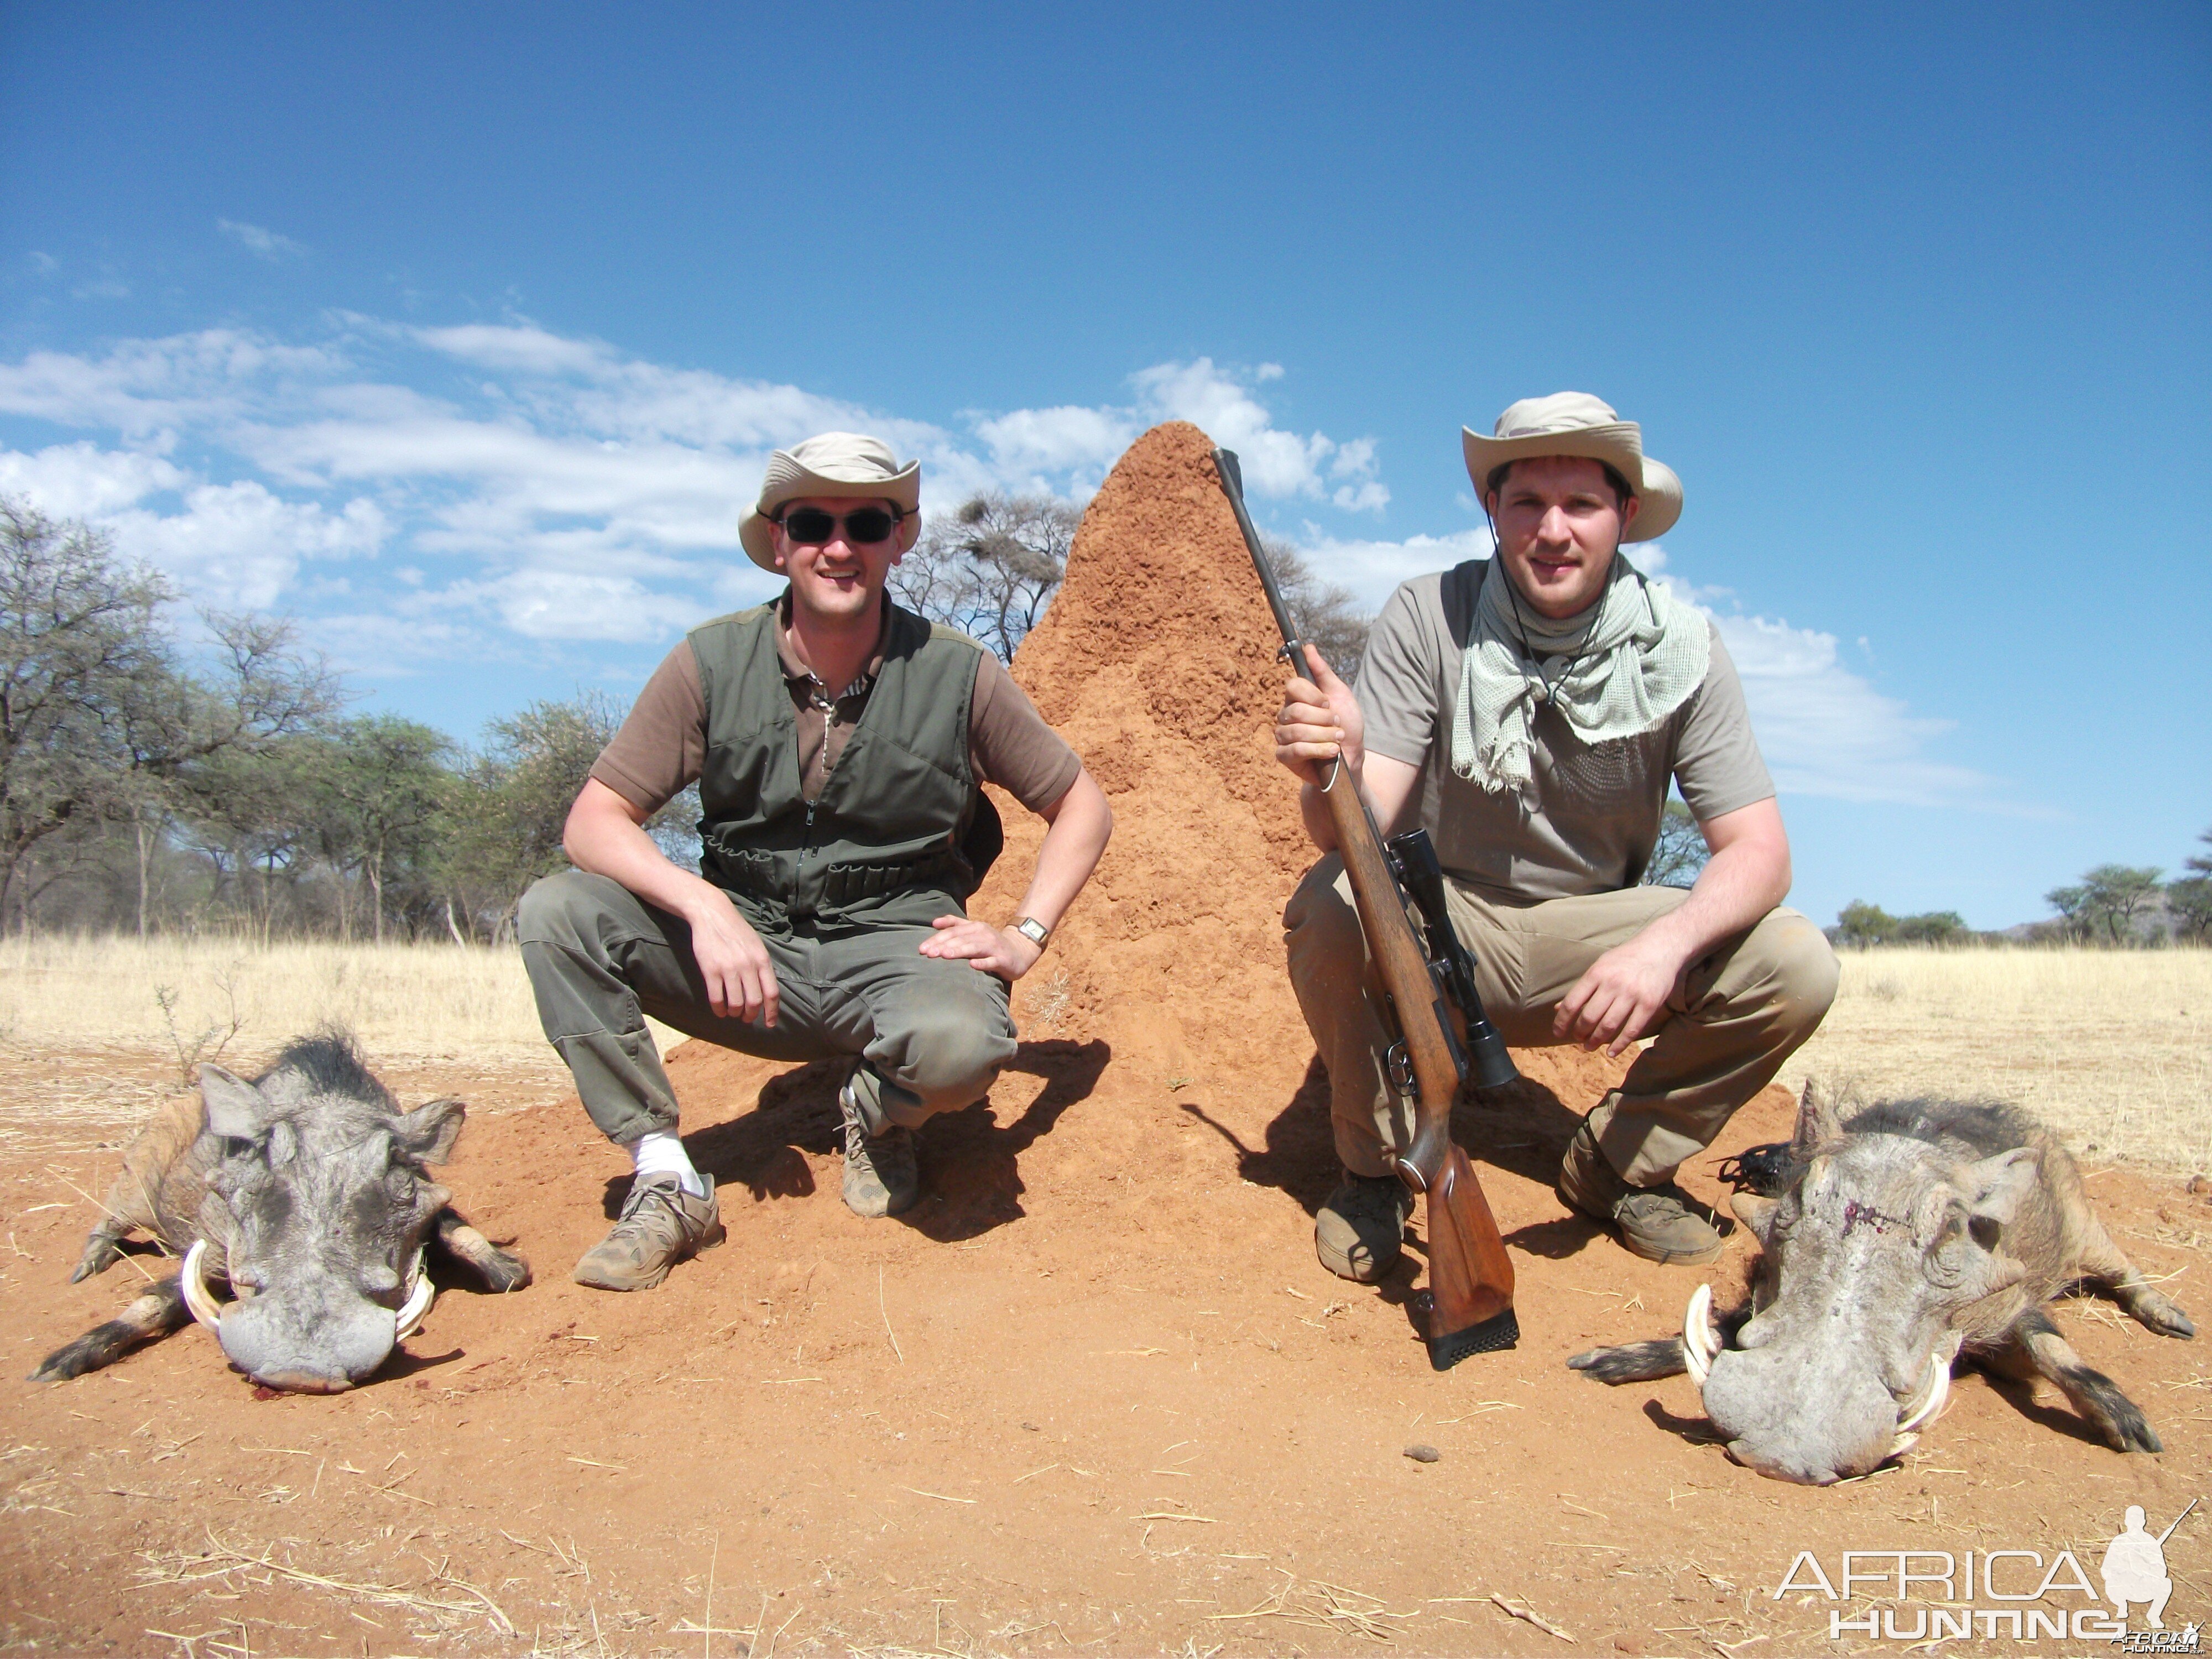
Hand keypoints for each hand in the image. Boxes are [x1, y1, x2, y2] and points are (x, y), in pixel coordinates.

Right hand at [684, 888, 778, 1025]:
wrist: (712, 914)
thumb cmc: (736, 931)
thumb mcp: (757, 945)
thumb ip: (762, 966)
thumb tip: (766, 992)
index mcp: (762, 959)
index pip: (772, 993)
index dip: (771, 1012)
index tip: (769, 1024)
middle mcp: (748, 965)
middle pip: (754, 1002)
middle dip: (751, 1015)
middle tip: (746, 1018)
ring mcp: (729, 968)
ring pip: (736, 1003)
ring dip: (734, 1013)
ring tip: (732, 1013)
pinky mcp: (711, 970)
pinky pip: (717, 999)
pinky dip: (719, 1010)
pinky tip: (719, 1011)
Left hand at [920, 914, 1043, 980]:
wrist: (1020, 951)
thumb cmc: (991, 943)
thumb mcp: (973, 930)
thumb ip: (954, 924)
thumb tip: (934, 922)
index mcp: (974, 927)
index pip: (952, 931)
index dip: (936, 939)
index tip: (922, 949)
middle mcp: (983, 934)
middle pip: (961, 939)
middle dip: (943, 945)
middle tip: (928, 953)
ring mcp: (994, 947)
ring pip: (974, 948)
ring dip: (959, 951)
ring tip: (944, 955)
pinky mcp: (1003, 960)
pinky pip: (991, 962)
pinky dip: (982, 963)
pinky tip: (972, 965)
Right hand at [1273, 644, 1363, 786]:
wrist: (1352, 758)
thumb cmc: (1346, 726)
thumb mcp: (1340, 695)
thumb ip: (1323, 672)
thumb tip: (1308, 647)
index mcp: (1297, 698)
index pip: (1293, 686)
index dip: (1313, 695)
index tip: (1328, 704)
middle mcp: (1286, 715)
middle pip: (1296, 710)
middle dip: (1324, 720)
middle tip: (1337, 725)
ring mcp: (1283, 736)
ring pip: (1297, 731)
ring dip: (1324, 736)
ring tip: (1338, 740)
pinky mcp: (1284, 756)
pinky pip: (1294, 750)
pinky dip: (1318, 750)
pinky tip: (1331, 752)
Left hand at [1554, 937, 1682, 1055]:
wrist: (1660, 947)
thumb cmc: (1625, 959)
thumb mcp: (1599, 966)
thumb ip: (1581, 989)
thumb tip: (1558, 1008)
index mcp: (1596, 973)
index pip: (1572, 1003)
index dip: (1562, 1021)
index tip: (1557, 1032)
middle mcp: (1613, 984)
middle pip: (1589, 1017)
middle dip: (1579, 1032)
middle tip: (1577, 1038)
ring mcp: (1632, 994)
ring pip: (1608, 1026)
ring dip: (1596, 1041)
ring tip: (1589, 1046)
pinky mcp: (1649, 1004)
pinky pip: (1632, 1030)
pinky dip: (1619, 1045)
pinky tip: (1611, 1052)